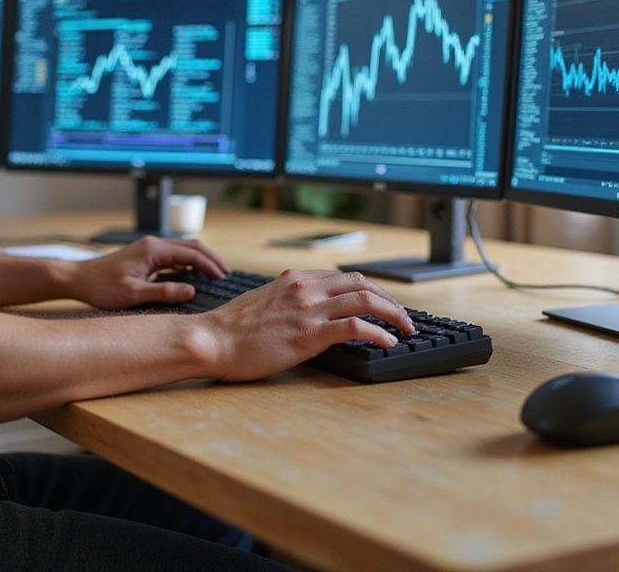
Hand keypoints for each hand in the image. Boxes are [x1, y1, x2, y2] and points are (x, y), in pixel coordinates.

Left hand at [69, 236, 230, 309]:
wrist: (78, 280)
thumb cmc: (102, 288)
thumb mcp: (134, 294)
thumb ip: (164, 291)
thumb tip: (192, 290)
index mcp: (153, 250)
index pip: (191, 253)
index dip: (210, 265)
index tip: (224, 277)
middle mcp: (153, 244)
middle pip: (191, 246)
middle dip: (211, 258)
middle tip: (226, 274)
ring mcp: (148, 248)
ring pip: (183, 249)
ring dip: (200, 259)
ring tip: (215, 274)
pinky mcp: (144, 255)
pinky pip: (173, 255)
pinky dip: (188, 262)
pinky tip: (192, 275)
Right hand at [195, 270, 414, 381]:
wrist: (211, 340)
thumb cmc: (232, 329)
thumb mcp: (265, 302)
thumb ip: (290, 300)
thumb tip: (310, 312)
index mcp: (295, 278)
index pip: (345, 277)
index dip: (372, 290)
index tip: (385, 304)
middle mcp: (305, 287)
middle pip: (362, 283)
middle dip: (390, 299)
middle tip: (404, 317)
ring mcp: (308, 309)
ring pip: (365, 300)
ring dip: (393, 314)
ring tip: (406, 329)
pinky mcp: (308, 333)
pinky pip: (354, 326)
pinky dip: (378, 332)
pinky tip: (388, 342)